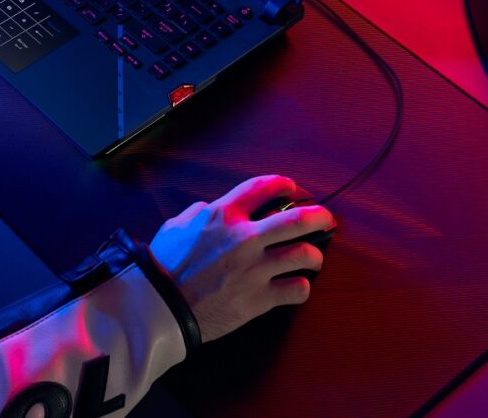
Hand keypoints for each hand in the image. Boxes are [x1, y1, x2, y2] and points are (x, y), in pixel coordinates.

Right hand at [150, 175, 333, 343]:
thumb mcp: (177, 225)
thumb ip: (200, 213)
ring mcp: (255, 269)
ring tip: (315, 258)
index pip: (262, 188)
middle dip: (319, 216)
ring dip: (315, 255)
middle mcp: (245, 237)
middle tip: (326, 219)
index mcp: (223, 215)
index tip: (293, 188)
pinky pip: (297, 290)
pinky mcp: (260, 298)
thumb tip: (211, 209)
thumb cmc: (164, 263)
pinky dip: (302, 287)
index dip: (283, 184)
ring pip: (305, 254)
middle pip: (297, 219)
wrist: (161, 304)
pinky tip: (298, 286)